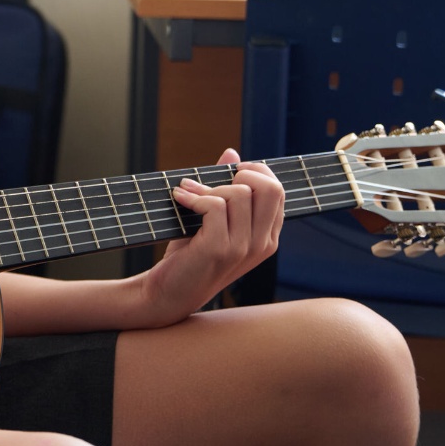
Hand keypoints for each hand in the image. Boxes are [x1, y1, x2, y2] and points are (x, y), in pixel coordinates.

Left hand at [135, 149, 283, 326]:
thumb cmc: (190, 255)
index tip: (229, 171)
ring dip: (207, 187)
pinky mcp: (220, 249)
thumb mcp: (213, 220)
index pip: (278, 191)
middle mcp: (262, 244)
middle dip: (239, 174)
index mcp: (267, 237)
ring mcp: (243, 248)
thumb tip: (231, 152)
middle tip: (212, 183)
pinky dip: (194, 197)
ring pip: (239, 193)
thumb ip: (226, 188)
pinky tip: (179, 199)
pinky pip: (215, 205)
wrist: (166, 293)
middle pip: (270, 188)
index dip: (255, 172)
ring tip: (187, 194)